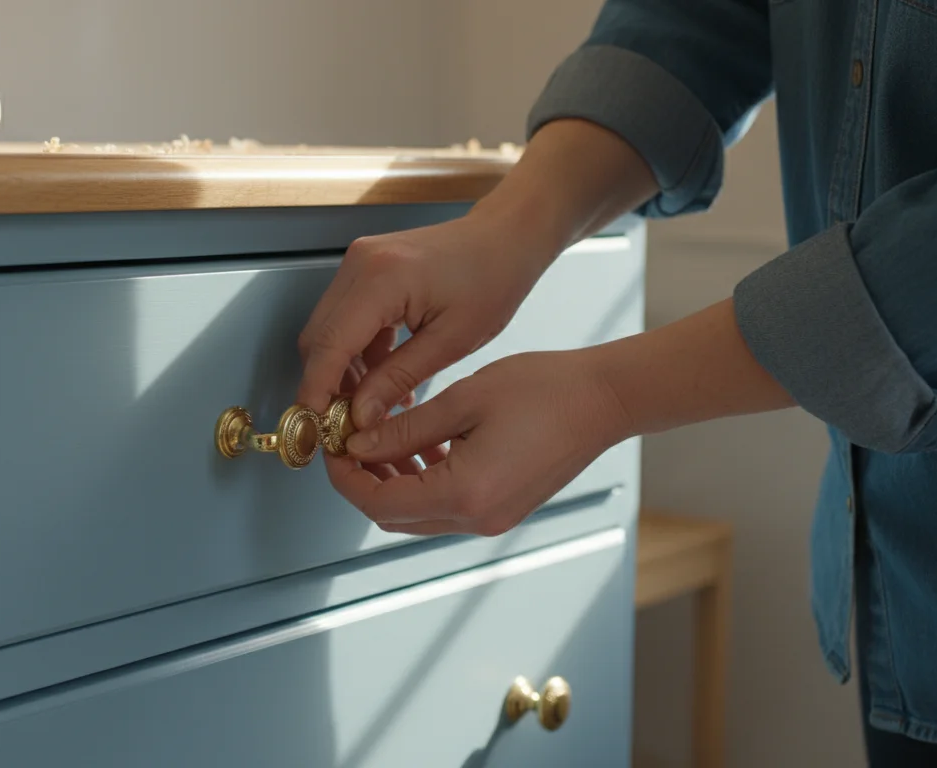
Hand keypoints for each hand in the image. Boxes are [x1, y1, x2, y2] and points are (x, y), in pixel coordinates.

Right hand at [296, 212, 558, 431]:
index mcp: (382, 278)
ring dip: (341, 373)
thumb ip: (398, 379)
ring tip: (372, 408)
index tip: (315, 430)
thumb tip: (360, 417)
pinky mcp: (365, 270)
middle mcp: (360, 265)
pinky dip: (356, 353)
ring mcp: (359, 264)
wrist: (505, 238)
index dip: (316, 392)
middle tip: (345, 428)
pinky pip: (345, 320)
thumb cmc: (493, 280)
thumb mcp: (451, 342)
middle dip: (325, 387)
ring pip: (328, 332)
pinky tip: (383, 380)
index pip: (329, 345)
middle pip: (318, 339)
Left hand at [326, 350, 633, 536]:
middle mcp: (477, 518)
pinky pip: (446, 506)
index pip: (380, 502)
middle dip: (363, 481)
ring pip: (418, 514)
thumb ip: (405, 428)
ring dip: (391, 482)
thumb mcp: (463, 399)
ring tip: (377, 438)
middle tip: (347, 440)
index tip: (332, 445)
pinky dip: (422, 482)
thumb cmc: (544, 390)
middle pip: (394, 516)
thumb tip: (358, 442)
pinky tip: (417, 445)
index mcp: (465, 493)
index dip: (346, 476)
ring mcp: (492, 519)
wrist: (604, 401)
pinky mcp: (503, 509)